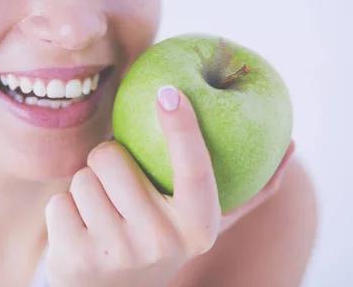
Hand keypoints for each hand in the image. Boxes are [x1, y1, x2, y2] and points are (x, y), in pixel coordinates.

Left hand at [44, 86, 294, 286]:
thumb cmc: (160, 243)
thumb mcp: (202, 223)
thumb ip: (245, 191)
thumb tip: (293, 147)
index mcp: (198, 229)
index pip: (195, 168)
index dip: (184, 127)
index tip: (170, 91)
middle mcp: (162, 243)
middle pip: (112, 156)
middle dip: (108, 162)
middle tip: (119, 188)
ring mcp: (117, 254)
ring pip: (82, 177)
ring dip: (87, 189)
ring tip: (104, 216)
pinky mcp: (75, 259)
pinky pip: (59, 201)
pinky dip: (66, 212)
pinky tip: (82, 235)